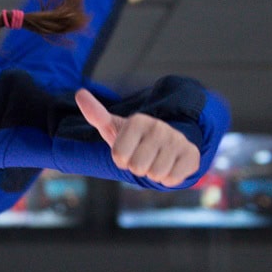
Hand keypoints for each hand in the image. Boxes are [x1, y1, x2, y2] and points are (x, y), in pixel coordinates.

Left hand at [75, 88, 199, 186]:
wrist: (164, 146)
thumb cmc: (132, 139)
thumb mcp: (112, 127)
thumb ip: (96, 114)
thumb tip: (80, 93)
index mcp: (138, 120)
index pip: (119, 156)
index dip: (121, 160)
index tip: (127, 150)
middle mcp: (159, 127)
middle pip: (137, 167)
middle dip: (136, 167)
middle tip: (141, 157)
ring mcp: (178, 140)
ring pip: (155, 174)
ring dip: (152, 173)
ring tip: (154, 160)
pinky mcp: (192, 154)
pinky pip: (172, 179)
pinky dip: (167, 178)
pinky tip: (168, 165)